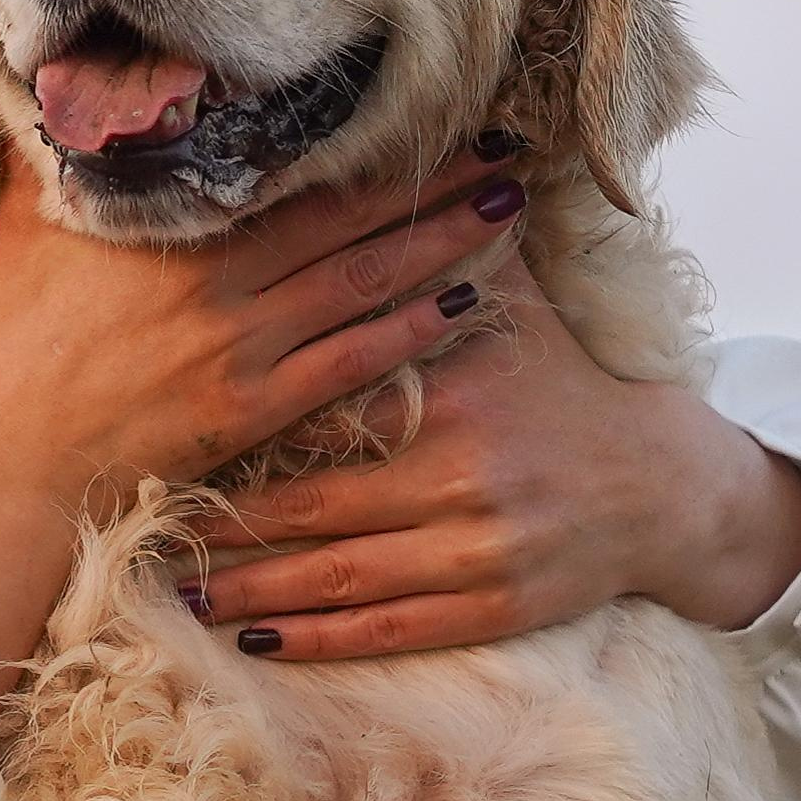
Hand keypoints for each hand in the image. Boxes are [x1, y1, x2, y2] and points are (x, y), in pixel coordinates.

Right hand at [0, 146, 527, 504]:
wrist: (14, 460)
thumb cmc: (16, 337)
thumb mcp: (30, 221)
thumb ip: (62, 149)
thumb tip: (69, 76)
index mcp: (174, 226)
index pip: (293, 167)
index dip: (367, 137)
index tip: (431, 104)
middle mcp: (221, 279)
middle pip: (351, 215)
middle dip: (433, 179)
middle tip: (507, 144)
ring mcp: (244, 346)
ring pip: (367, 281)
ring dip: (444, 241)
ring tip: (506, 208)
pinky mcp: (255, 408)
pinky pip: (354, 361)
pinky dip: (413, 329)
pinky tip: (466, 304)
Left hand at [183, 259, 800, 659]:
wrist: (660, 484)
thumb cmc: (562, 383)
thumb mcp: (512, 304)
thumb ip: (440, 247)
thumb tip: (390, 159)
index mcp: (451, 391)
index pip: (326, 406)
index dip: (242, 423)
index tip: (164, 430)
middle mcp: (464, 475)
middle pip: (315, 506)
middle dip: (224, 524)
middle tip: (139, 528)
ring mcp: (481, 550)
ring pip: (341, 579)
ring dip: (253, 590)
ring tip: (178, 591)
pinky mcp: (496, 609)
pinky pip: (389, 630)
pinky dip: (318, 639)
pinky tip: (257, 640)